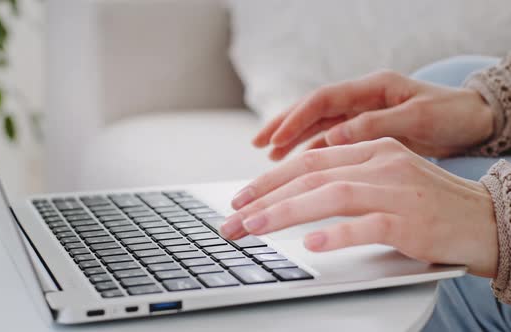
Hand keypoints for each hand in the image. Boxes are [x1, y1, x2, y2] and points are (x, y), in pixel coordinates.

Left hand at [220, 138, 497, 276]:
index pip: (308, 161)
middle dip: (264, 199)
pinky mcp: (411, 220)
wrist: (485, 219)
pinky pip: (368, 225)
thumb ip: (344, 179)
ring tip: (254, 229)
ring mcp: (396, 191)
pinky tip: (312, 245)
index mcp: (370, 149)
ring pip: (331, 196)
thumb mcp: (384, 179)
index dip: (269, 180)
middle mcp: (380, 163)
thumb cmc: (427, 204)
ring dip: (286, 214)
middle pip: (310, 176)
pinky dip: (337, 234)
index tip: (241, 199)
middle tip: (233, 222)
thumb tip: (294, 195)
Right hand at [254, 70, 493, 159]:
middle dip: (282, 126)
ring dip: (293, 140)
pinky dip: (312, 150)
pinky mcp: (366, 132)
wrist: (475, 121)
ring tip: (269, 157)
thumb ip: (375, 125)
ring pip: (317, 125)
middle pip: (312, 110)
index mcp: (372, 88)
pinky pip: (331, 140)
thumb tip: (333, 137)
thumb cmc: (451, 115)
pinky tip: (299, 164)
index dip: (295, 118)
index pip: (322, 100)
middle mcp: (362, 99)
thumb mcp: (417, 118)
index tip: (274, 138)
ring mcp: (362, 115)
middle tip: (258, 144)